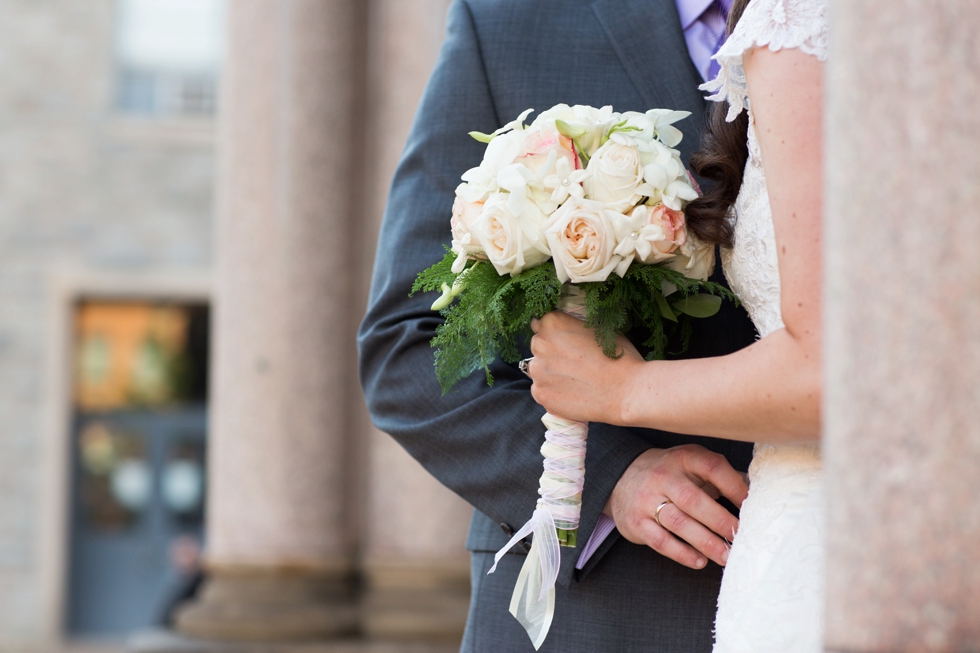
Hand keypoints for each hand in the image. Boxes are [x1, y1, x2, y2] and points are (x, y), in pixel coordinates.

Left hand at [528, 311, 642, 423]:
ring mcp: (538, 370)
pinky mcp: (540, 394)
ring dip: (551, 373)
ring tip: (575, 381)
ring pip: (539, 370)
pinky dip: (553, 392)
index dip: (556, 335)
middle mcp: (540, 344)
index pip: (542, 325)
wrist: (627, 391)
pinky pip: (541, 390)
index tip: (567, 345)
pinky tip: (572, 393)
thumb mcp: (598, 329)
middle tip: (575, 364)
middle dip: (552, 354)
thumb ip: (573, 327)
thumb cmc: (619, 357)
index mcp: (553, 322)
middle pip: (539, 347)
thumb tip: (563, 330)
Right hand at [607, 445, 747, 568]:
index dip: (734, 486)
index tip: (751, 505)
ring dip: (706, 542)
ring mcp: (646, 499)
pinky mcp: (636, 522)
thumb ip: (721, 476)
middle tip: (741, 538)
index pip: (712, 467)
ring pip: (678, 522)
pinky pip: (661, 541)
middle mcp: (663, 476)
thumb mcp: (692, 464)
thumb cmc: (670, 474)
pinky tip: (700, 561)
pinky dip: (682, 553)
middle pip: (694, 500)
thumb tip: (759, 489)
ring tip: (726, 556)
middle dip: (721, 521)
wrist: (621, 477)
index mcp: (683, 458)